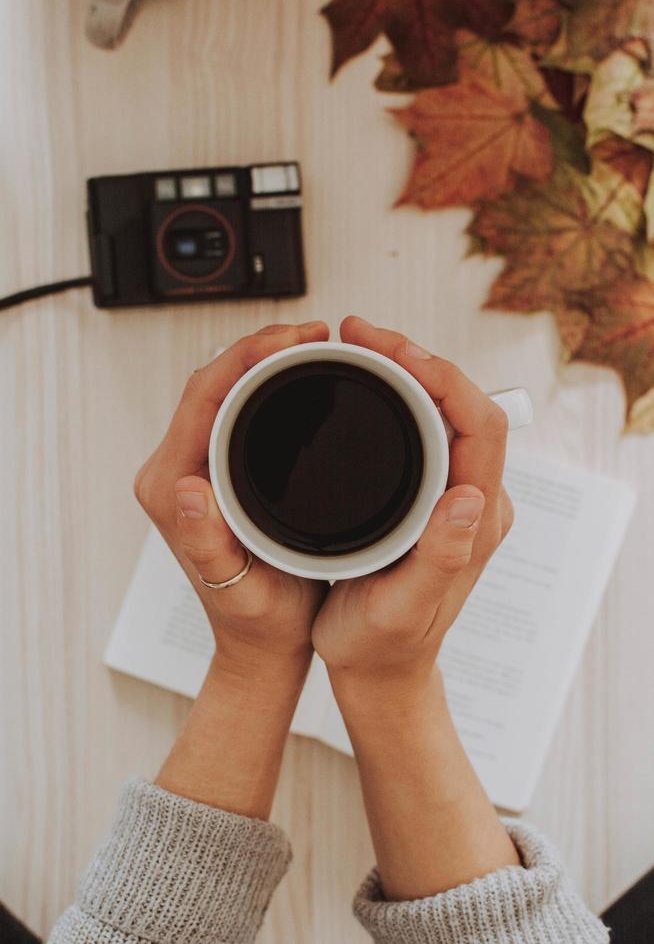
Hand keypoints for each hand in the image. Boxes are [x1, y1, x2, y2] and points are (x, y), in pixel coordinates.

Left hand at [134, 321, 329, 674]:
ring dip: (263, 361)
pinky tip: (297, 378)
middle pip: (211, 383)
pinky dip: (264, 385)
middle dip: (260, 347)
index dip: (248, 355)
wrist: (260, 641)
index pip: (203, 396)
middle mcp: (173, 471)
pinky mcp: (212, 471)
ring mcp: (192, 468)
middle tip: (315, 333)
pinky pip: (233, 410)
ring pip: (222, 391)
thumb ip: (206, 541)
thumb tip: (186, 489)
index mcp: (171, 486)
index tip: (296, 337)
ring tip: (311, 345)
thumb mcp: (237, 587)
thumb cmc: (255, 618)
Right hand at [312, 316, 513, 695]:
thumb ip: (441, 557)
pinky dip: (395, 395)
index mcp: (474, 520)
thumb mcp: (404, 609)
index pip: (480, 424)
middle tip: (359, 334)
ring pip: (443, 410)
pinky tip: (363, 384)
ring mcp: (452, 495)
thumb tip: (468, 495)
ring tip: (358, 346)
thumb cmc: (384, 645)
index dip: (442, 376)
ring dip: (405, 370)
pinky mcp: (428, 497)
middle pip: (463, 403)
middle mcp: (472, 499)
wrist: (378, 669)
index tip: (390, 350)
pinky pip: (423, 428)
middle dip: (416, 357)